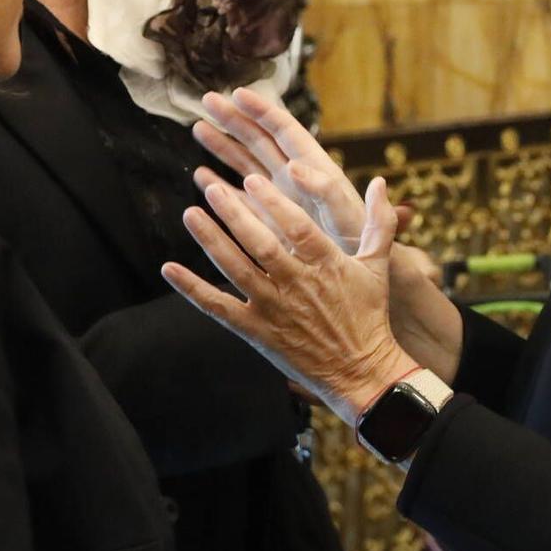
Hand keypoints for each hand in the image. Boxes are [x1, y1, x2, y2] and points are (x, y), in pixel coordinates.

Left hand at [161, 174, 417, 427]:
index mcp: (328, 264)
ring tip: (190, 215)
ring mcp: (274, 308)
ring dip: (211, 241)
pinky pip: (218, 307)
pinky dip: (192, 289)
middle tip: (213, 189)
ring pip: (235, 269)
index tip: (252, 180)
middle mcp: (298, 284)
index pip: (297, 226)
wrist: (360, 370)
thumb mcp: (378, 266)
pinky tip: (170, 268)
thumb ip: (378, 223)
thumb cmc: (369, 315)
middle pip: (260, 243)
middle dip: (234, 214)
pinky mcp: (256, 331)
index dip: (274, 202)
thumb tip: (381, 182)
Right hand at [194, 88, 367, 251]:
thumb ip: (325, 190)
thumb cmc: (358, 242)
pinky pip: (239, 197)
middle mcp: (295, 177)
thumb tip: (295, 165)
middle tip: (206, 100)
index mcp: (315, 168)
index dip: (263, 111)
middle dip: (234, 119)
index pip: (286, 131)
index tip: (238, 93)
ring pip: (246, 163)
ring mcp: (279, 196)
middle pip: (260, 140)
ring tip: (198, 128)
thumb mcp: (346, 214)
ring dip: (222, 146)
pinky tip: (201, 176)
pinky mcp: (266, 219)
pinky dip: (220, 186)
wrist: (356, 273)